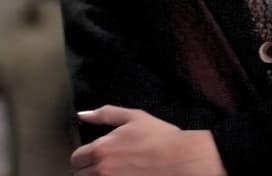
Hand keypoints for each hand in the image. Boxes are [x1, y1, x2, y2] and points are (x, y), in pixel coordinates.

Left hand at [70, 106, 226, 175]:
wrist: (182, 159)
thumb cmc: (161, 137)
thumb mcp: (135, 117)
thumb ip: (105, 114)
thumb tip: (81, 114)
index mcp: (100, 149)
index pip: (76, 158)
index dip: (86, 156)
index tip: (98, 156)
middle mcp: (101, 170)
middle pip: (79, 175)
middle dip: (90, 170)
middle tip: (108, 166)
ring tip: (116, 172)